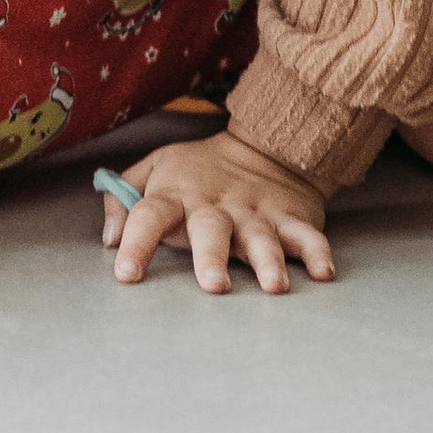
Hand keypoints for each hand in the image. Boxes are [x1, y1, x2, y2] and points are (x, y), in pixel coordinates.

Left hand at [103, 130, 334, 294]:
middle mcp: (215, 205)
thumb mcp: (153, 168)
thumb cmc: (197, 170)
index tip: (126, 273)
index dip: (136, 242)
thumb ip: (121, 199)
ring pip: (261, 237)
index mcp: (176, 194)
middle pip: (211, 229)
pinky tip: (324, 273)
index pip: (149, 215)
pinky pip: (306, 235)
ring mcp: (256, 212)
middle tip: (213, 285)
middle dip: (211, 256)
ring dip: (268, 261)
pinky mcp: (290, 218)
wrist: (263, 145)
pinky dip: (317, 252)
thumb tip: (109, 238)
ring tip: (274, 286)